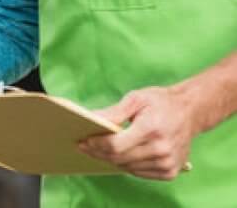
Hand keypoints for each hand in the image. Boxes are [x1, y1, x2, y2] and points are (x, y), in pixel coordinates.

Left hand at [79, 85, 195, 179]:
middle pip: (120, 158)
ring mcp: (167, 164)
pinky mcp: (170, 172)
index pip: (116, 144)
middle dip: (98, 153)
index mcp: (151, 129)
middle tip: (84, 146)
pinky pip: (140, 173)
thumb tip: (92, 119)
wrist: (189, 112)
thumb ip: (113, 112)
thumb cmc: (160, 102)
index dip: (96, 145)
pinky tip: (117, 155)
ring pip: (128, 168)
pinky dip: (126, 165)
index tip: (82, 141)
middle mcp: (161, 150)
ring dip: (110, 160)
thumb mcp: (135, 99)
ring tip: (96, 150)